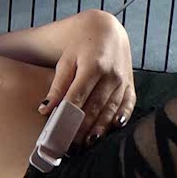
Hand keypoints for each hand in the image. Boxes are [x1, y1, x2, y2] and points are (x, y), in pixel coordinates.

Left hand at [38, 9, 135, 147]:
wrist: (105, 30)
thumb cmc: (80, 46)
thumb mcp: (65, 61)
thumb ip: (57, 86)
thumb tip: (45, 109)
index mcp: (93, 66)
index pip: (78, 97)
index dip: (68, 116)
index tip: (58, 133)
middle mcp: (111, 74)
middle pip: (95, 107)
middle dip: (82, 128)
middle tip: (70, 147)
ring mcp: (123, 80)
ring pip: (111, 110)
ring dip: (99, 128)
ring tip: (87, 144)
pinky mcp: (131, 84)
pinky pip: (128, 105)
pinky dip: (121, 118)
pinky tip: (114, 129)